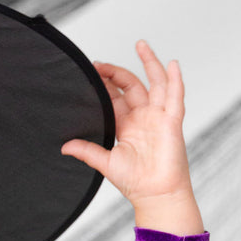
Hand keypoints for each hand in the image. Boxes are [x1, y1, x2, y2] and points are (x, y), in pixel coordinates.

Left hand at [61, 41, 192, 206]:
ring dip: (149, 63)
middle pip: (132, 86)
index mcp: (127, 126)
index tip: (92, 71)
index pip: (115, 98)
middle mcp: (143, 118)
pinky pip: (175, 97)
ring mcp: (159, 118)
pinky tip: (172, 64)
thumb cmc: (135, 182)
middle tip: (100, 63)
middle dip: (117, 72)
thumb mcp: (105, 163)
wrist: (156, 195)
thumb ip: (87, 151)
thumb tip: (64, 146)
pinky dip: (175, 80)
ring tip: (141, 45)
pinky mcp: (172, 122)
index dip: (104, 84)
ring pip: (156, 84)